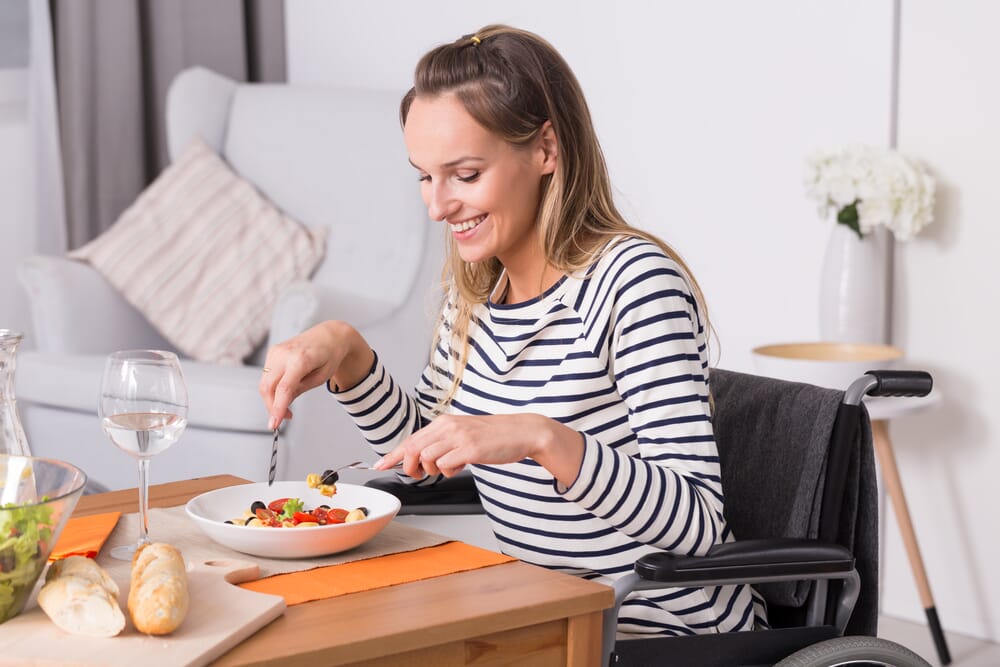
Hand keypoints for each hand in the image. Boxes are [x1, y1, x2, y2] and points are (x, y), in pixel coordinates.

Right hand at [259, 321, 371, 429]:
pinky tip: (285, 388)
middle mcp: (285, 354)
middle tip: (285, 417)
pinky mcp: (273, 351)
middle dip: (272, 406)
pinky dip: (272, 386)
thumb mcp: (321, 377)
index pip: (284, 389)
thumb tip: (282, 404)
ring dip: (272, 398)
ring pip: (264, 383)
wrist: (330, 335)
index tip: (274, 424)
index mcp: (301, 360)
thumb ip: (300, 390)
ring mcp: (276, 351)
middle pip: (268, 387)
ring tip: (288, 403)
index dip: (277, 409)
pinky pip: (267, 375)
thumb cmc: (329, 355)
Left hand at [375, 413, 584, 486]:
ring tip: (450, 467)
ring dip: (434, 470)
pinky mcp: (470, 449)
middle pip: (413, 449)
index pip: (411, 439)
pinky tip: (462, 465)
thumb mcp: (463, 434)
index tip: (379, 466)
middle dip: (410, 467)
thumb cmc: (493, 436)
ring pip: (427, 459)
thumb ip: (442, 443)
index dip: (393, 455)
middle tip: (420, 473)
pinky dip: (450, 471)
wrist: (521, 431)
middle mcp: (448, 426)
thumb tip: (421, 459)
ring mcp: (459, 437)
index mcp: (444, 422)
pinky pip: (446, 465)